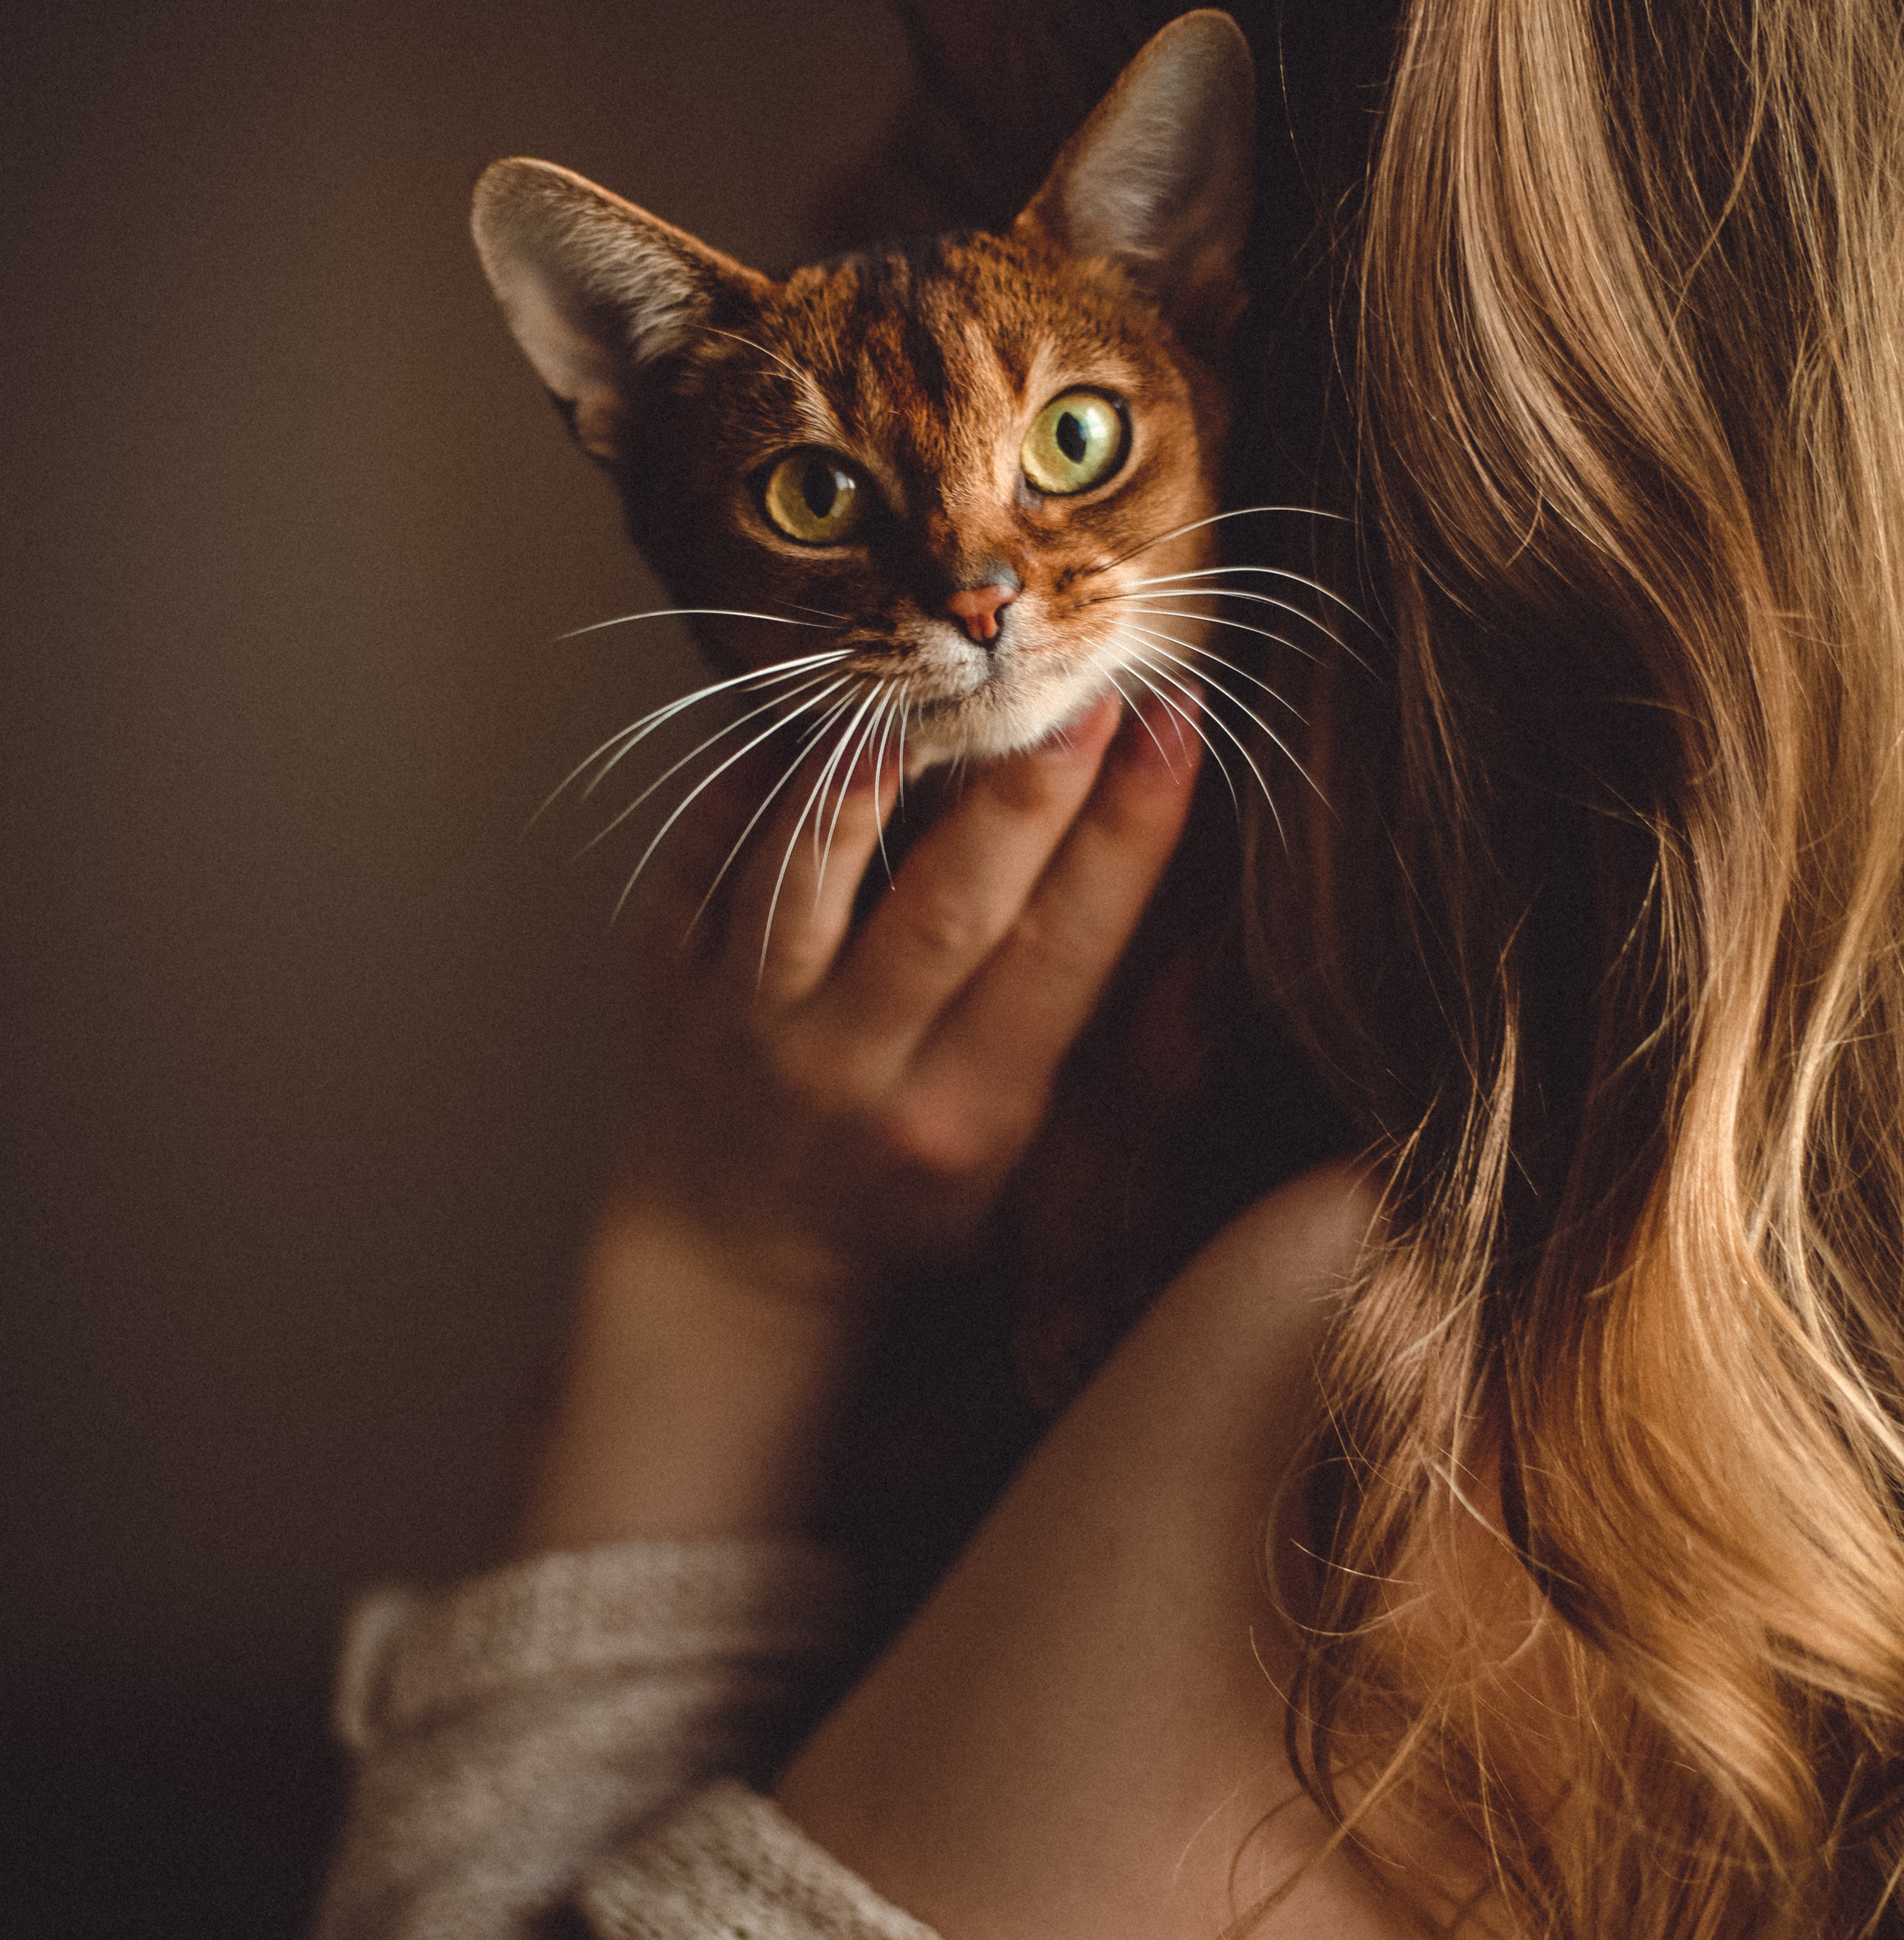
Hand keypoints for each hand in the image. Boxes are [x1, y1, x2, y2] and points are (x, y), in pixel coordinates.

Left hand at [515, 686, 1202, 1550]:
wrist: (733, 1256)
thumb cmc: (912, 1205)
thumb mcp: (1043, 1182)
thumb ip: (1132, 1080)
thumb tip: (1204, 961)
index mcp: (963, 1116)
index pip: (1062, 954)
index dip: (1127, 838)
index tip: (1176, 727)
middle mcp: (850, 1071)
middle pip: (948, 910)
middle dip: (1026, 792)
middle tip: (1083, 683)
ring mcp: (744, 1023)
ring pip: (805, 879)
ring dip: (868, 784)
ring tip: (929, 691)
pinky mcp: (663, 977)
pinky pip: (701, 860)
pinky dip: (752, 785)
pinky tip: (813, 717)